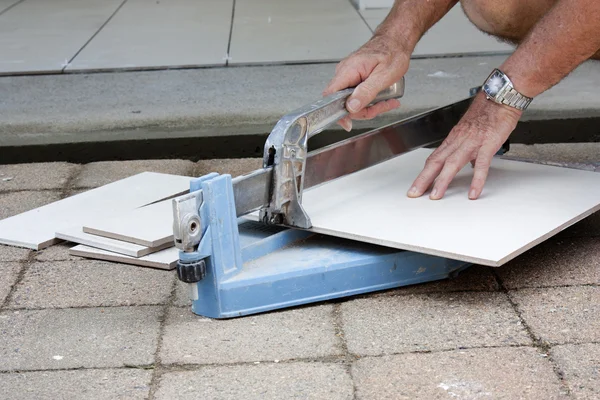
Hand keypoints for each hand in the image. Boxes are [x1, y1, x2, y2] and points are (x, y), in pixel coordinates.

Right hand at [322, 33, 409, 131]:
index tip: (348, 122)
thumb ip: (366, 92)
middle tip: (381, 107)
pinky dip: (369, 99)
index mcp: (348, 70)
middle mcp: (344, 72)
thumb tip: (351, 107)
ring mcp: (348, 75)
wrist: (396, 41)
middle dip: (363, 109)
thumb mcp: (383, 76)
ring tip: (386, 101)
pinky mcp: (354, 78)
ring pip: (352, 100)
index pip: (330, 95)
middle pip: (343, 102)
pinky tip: (382, 98)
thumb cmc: (392, 53)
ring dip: (369, 106)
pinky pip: (357, 94)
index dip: (336, 111)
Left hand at [407, 92, 521, 199]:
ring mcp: (472, 142)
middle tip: (414, 193)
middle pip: (436, 162)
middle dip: (423, 179)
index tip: (417, 186)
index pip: (434, 158)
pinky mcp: (488, 143)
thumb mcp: (472, 131)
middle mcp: (458, 140)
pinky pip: (482, 165)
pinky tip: (473, 192)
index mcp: (454, 139)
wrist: (501, 95)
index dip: (423, 173)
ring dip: (442, 181)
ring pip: (452, 164)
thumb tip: (471, 164)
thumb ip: (469, 149)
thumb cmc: (488, 111)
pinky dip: (476, 180)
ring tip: (436, 196)